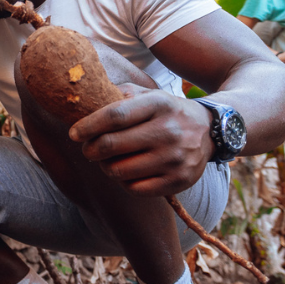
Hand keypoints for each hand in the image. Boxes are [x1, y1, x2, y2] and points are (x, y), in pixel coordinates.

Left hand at [68, 84, 213, 195]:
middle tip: (89, 149)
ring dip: (106, 167)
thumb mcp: (149, 95)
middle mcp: (169, 130)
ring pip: (119, 171)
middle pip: (112, 145)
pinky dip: (124, 182)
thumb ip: (120, 94)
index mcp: (159, 104)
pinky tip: (127, 172)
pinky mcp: (180, 181)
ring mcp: (176, 158)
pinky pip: (135, 189)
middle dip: (91, 149)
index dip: (88, 126)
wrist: (211, 130)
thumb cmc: (167, 112)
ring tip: (108, 161)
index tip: (73, 133)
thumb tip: (85, 99)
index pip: (115, 115)